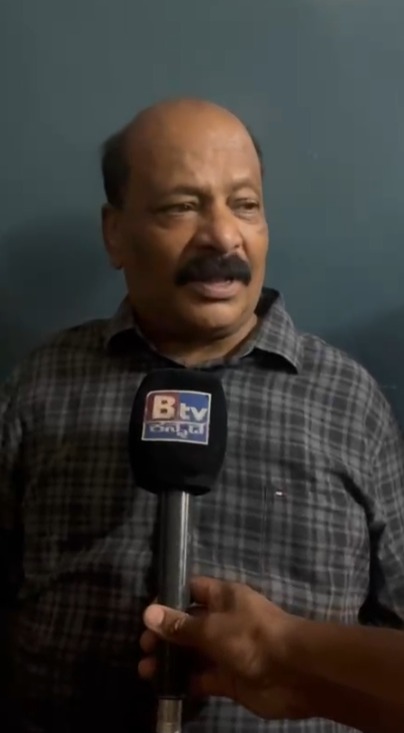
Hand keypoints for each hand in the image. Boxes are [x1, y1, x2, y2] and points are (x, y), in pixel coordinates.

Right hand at [139, 576, 310, 719]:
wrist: (294, 673)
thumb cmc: (252, 637)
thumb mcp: (211, 627)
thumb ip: (179, 625)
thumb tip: (148, 613)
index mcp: (223, 597)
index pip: (191, 590)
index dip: (168, 600)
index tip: (147, 614)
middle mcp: (223, 621)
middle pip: (187, 624)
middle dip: (164, 635)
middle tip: (144, 647)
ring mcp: (226, 651)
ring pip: (191, 653)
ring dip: (169, 661)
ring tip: (146, 670)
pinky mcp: (228, 678)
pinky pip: (201, 678)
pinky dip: (184, 682)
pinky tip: (164, 687)